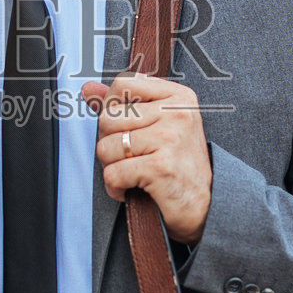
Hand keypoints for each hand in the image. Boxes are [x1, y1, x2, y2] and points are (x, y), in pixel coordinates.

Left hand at [81, 72, 211, 244]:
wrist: (204, 207)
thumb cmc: (178, 165)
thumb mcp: (156, 126)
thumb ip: (122, 104)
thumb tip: (88, 88)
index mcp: (178, 97)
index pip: (122, 84)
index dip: (112, 109)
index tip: (127, 129)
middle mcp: (177, 113)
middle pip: (108, 118)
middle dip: (110, 143)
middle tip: (132, 158)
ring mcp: (170, 139)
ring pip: (106, 147)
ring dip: (112, 167)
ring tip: (133, 173)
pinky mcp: (161, 167)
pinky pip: (113, 173)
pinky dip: (115, 188)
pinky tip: (132, 189)